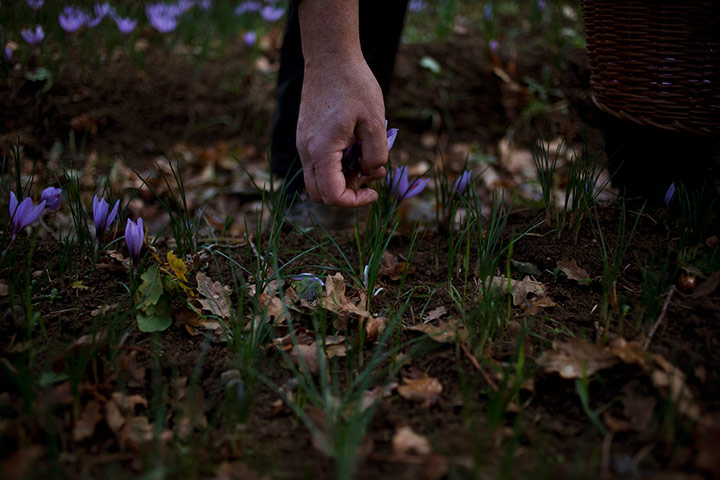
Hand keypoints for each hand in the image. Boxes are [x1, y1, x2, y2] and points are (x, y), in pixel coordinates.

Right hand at [296, 55, 387, 207]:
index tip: (374, 191)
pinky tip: (354, 146)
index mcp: (322, 151)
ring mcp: (303, 143)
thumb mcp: (376, 122)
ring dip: (342, 178)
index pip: (332, 196)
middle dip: (346, 193)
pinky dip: (335, 165)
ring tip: (365, 156)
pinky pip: (317, 163)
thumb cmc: (354, 85)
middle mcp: (306, 151)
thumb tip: (368, 171)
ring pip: (317, 180)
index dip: (355, 202)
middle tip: (368, 173)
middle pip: (320, 195)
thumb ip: (375, 155)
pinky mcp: (305, 136)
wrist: (330, 57)